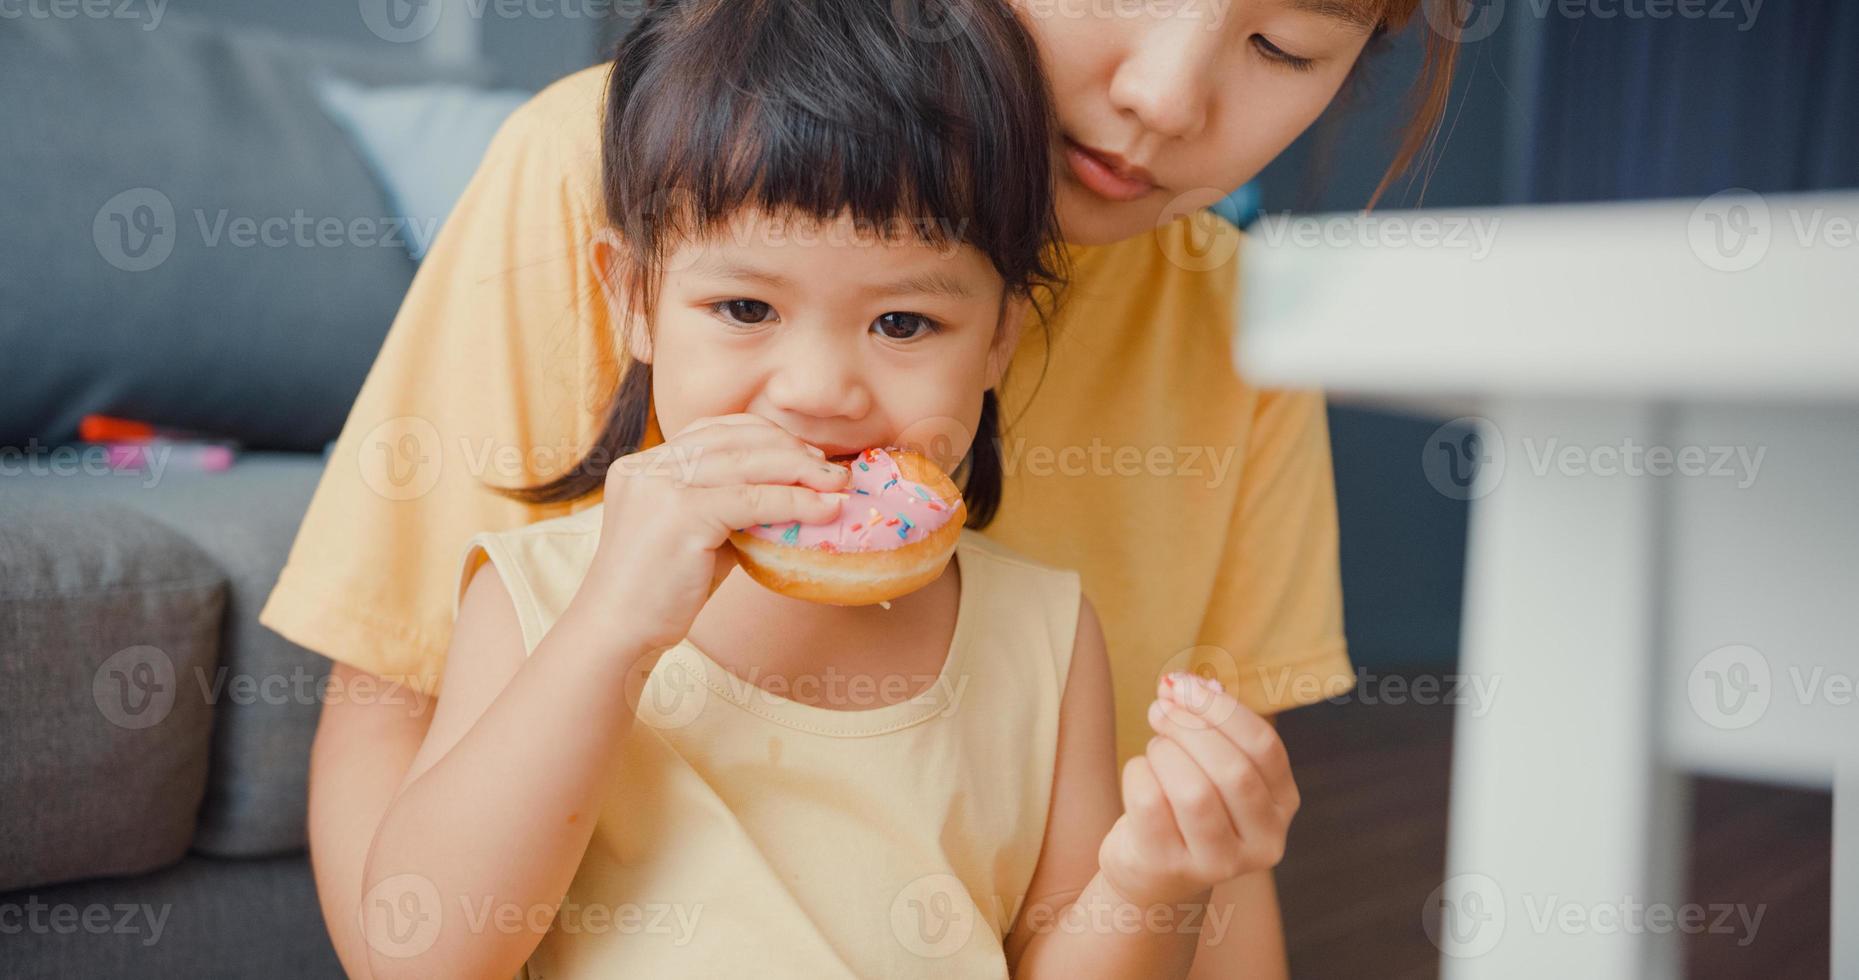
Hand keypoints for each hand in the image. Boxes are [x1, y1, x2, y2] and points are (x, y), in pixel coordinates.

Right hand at [572, 414, 848, 652]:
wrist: (617, 632)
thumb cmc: (660, 593)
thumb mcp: (695, 535)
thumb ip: (729, 508)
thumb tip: (792, 494)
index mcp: (643, 465)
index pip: (713, 431)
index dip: (764, 436)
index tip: (803, 454)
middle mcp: (648, 467)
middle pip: (733, 438)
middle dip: (789, 449)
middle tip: (830, 470)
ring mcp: (661, 486)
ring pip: (747, 462)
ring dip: (801, 470)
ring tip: (836, 485)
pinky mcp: (680, 514)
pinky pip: (753, 499)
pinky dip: (795, 500)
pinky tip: (824, 509)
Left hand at [1096, 672, 1300, 907]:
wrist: (1153, 869)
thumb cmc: (1185, 802)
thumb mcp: (1210, 763)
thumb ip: (1208, 722)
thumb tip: (1181, 683)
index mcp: (1282, 803)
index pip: (1264, 747)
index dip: (1221, 709)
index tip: (1181, 685)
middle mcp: (1264, 840)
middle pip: (1232, 770)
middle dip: (1188, 727)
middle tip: (1158, 710)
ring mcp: (1220, 864)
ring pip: (1193, 792)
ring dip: (1164, 753)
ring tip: (1154, 748)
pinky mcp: (1172, 869)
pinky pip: (1150, 805)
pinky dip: (1138, 774)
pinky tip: (1139, 774)